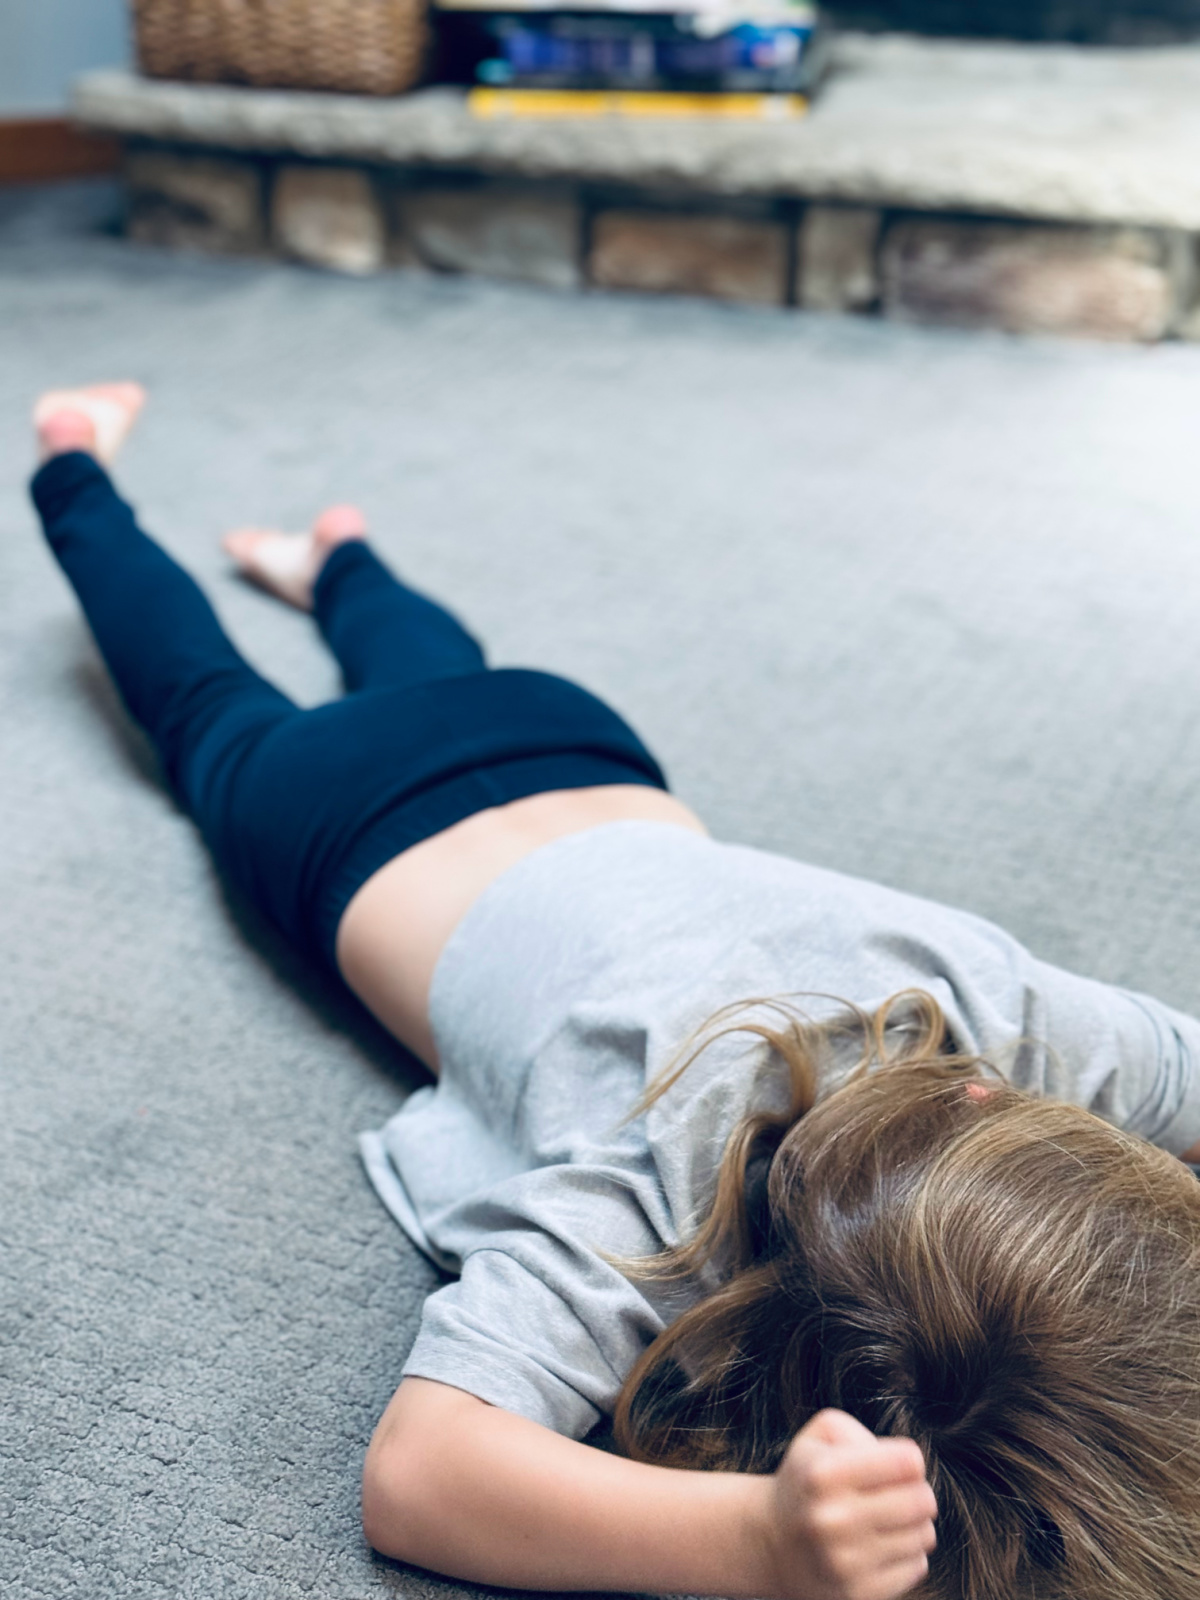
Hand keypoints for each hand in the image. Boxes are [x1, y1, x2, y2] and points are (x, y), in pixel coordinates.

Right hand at [764, 1409, 936, 1599]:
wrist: (771, 1543)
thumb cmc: (807, 1481)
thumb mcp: (818, 1438)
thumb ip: (859, 1433)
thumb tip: (904, 1465)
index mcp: (823, 1474)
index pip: (908, 1463)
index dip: (909, 1460)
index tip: (897, 1465)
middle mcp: (832, 1519)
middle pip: (922, 1500)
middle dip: (918, 1492)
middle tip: (900, 1493)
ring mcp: (845, 1562)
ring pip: (924, 1535)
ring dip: (915, 1524)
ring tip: (887, 1520)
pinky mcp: (858, 1593)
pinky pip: (917, 1566)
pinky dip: (906, 1554)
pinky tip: (881, 1547)